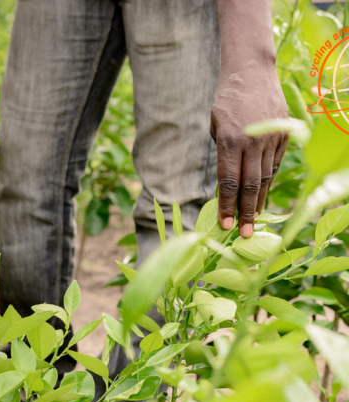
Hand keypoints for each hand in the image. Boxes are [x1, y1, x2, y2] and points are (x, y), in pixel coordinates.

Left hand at [210, 65, 288, 237]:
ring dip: (258, 200)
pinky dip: (268, 182)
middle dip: (245, 212)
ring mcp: (272, 138)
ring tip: (252, 219)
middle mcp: (253, 142)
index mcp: (230, 141)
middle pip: (250, 186)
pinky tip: (261, 196)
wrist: (252, 71)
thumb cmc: (226, 100)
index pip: (229, 182)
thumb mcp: (215, 127)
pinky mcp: (284, 134)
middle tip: (244, 234)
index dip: (227, 206)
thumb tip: (226, 185)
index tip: (224, 225)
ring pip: (266, 177)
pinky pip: (275, 164)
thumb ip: (223, 154)